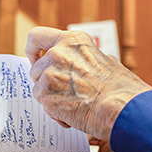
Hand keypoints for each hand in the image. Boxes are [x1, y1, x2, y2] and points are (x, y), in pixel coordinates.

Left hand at [26, 26, 151, 141]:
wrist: (119, 107)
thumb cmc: (119, 87)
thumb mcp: (106, 60)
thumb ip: (88, 58)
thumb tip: (88, 62)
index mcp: (71, 41)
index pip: (36, 36)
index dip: (32, 50)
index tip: (35, 59)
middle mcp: (57, 53)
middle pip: (36, 69)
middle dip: (46, 83)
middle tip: (64, 93)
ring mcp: (49, 74)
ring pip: (38, 90)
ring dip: (51, 99)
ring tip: (74, 106)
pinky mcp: (46, 96)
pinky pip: (45, 107)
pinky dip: (56, 114)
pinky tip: (73, 115)